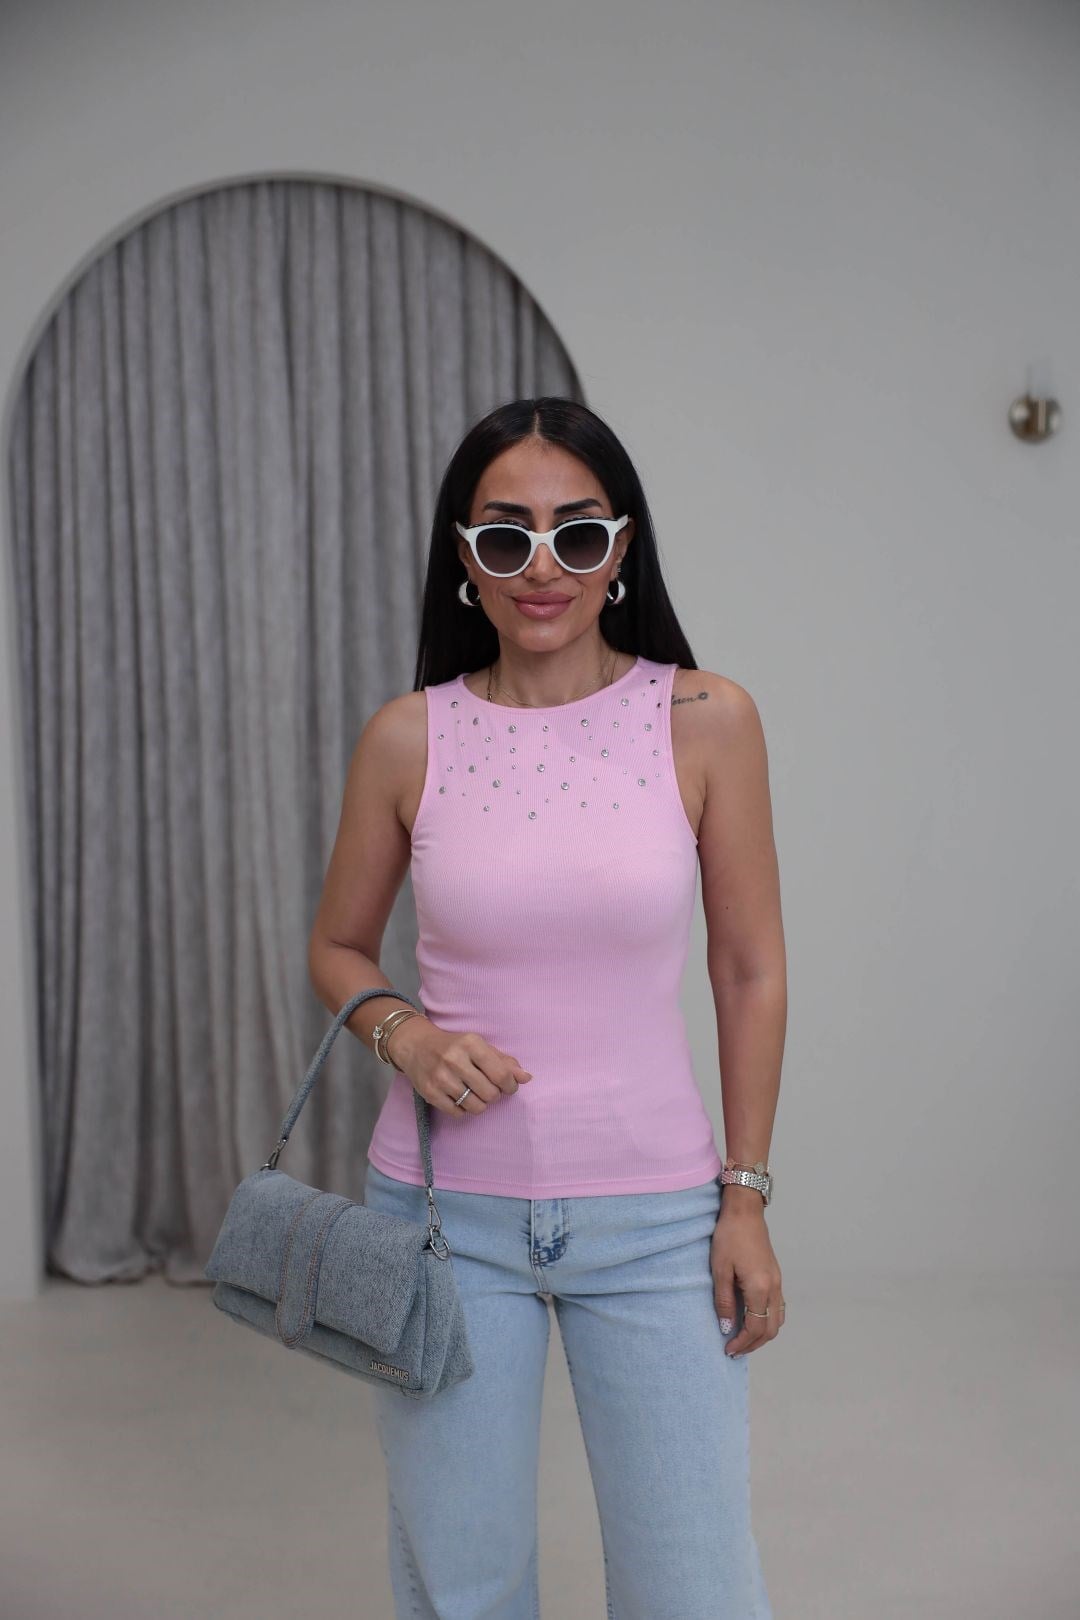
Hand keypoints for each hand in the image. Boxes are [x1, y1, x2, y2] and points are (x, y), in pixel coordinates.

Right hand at [386, 1018, 532, 1120]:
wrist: (416, 1046)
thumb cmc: (454, 1046)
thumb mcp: (479, 1046)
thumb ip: (504, 1061)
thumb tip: (527, 1078)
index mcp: (470, 1044)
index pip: (500, 1074)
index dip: (510, 1085)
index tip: (508, 1086)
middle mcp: (454, 1059)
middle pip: (490, 1093)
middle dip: (494, 1095)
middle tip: (488, 1088)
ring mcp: (440, 1077)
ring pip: (476, 1106)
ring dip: (480, 1103)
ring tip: (474, 1093)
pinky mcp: (430, 1093)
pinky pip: (458, 1113)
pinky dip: (463, 1109)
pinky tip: (460, 1097)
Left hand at [711, 1194, 783, 1356]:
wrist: (745, 1211)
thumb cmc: (729, 1236)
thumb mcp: (720, 1270)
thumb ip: (724, 1302)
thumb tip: (727, 1328)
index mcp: (760, 1288)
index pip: (755, 1328)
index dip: (743, 1343)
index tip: (728, 1349)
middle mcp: (774, 1288)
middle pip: (771, 1329)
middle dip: (754, 1344)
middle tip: (735, 1349)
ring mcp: (778, 1281)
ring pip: (777, 1320)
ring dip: (762, 1334)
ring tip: (743, 1338)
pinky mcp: (776, 1275)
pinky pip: (778, 1307)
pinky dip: (768, 1320)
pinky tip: (753, 1319)